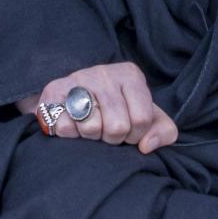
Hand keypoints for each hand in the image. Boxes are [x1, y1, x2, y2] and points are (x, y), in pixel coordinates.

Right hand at [14, 61, 177, 151]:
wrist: (74, 97)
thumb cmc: (118, 110)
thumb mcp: (147, 116)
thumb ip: (163, 131)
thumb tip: (147, 146)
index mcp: (131, 75)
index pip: (142, 119)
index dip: (136, 136)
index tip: (129, 132)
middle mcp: (104, 72)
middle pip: (117, 127)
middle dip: (113, 138)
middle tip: (107, 130)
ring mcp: (77, 79)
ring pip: (91, 128)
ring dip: (91, 137)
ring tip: (91, 125)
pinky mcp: (54, 91)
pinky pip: (66, 128)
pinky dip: (71, 134)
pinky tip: (74, 124)